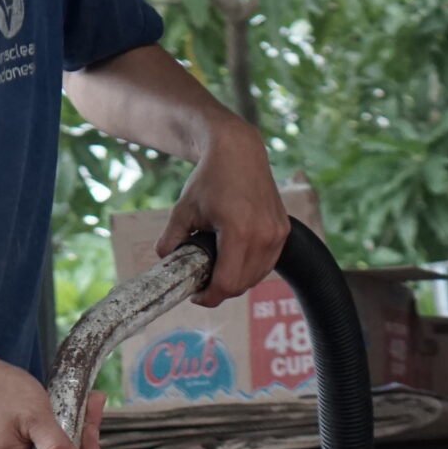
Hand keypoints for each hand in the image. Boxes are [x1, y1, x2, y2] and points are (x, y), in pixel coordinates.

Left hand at [157, 115, 289, 305]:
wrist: (239, 151)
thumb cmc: (210, 177)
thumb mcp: (182, 210)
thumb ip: (170, 241)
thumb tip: (164, 264)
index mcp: (239, 231)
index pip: (227, 283)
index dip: (208, 297)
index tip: (195, 295)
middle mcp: (264, 235)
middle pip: (241, 285)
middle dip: (220, 291)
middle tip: (202, 284)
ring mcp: (277, 233)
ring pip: (256, 277)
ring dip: (236, 281)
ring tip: (216, 271)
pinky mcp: (283, 230)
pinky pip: (266, 264)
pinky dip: (250, 269)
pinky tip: (233, 260)